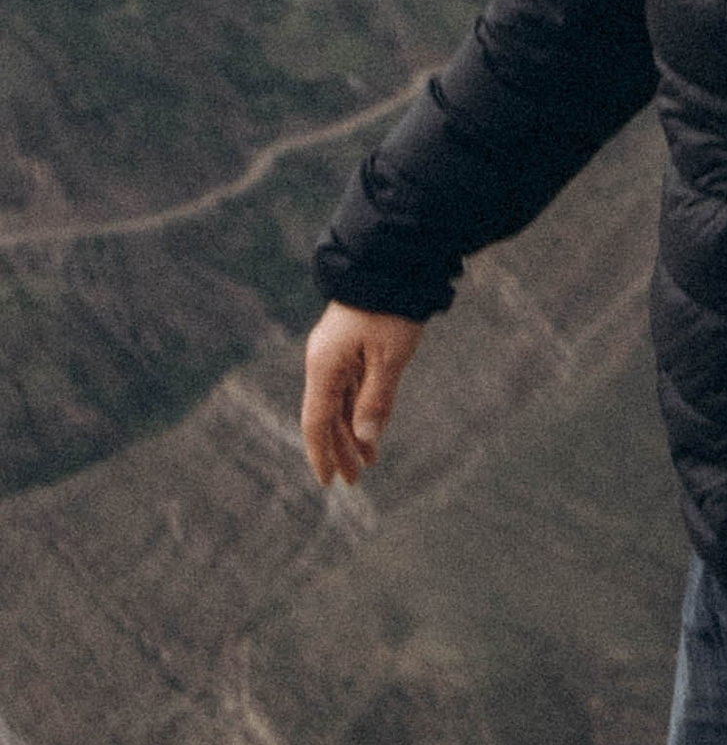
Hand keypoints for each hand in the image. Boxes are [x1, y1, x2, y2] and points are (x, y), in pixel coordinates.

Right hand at [301, 301, 424, 485]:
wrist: (392, 262)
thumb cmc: (390, 309)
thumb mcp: (390, 358)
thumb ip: (375, 399)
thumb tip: (365, 438)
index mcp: (324, 366)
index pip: (316, 422)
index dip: (322, 454)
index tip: (329, 482)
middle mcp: (323, 362)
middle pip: (327, 416)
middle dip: (340, 449)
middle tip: (356, 480)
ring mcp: (335, 352)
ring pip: (339, 402)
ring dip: (352, 431)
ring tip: (369, 459)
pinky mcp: (349, 345)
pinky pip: (349, 386)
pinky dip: (359, 408)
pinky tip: (371, 428)